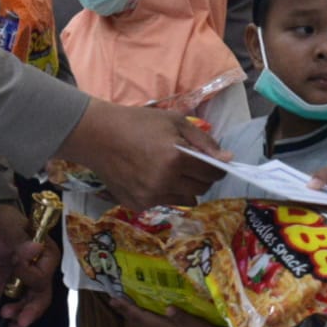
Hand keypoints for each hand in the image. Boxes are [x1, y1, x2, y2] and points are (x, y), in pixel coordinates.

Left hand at [0, 203, 59, 326]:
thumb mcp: (7, 226)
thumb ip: (20, 239)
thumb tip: (35, 248)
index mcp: (45, 254)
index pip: (44, 272)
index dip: (31, 274)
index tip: (15, 265)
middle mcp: (39, 272)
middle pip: (43, 294)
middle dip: (33, 308)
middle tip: (22, 320)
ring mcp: (25, 285)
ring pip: (32, 305)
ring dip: (24, 316)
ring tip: (13, 325)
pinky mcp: (10, 294)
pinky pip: (18, 310)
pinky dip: (16, 320)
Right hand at [59, 101, 226, 210]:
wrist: (97, 135)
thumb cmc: (138, 123)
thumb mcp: (175, 121)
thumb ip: (203, 141)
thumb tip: (228, 158)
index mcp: (175, 159)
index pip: (212, 173)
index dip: (217, 167)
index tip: (214, 163)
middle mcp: (164, 182)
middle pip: (201, 189)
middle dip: (202, 177)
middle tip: (190, 164)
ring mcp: (150, 196)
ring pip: (185, 200)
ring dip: (185, 187)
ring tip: (169, 170)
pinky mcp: (138, 205)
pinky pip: (164, 203)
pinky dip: (165, 192)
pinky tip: (151, 176)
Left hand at [108, 296, 242, 326]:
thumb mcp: (194, 324)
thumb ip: (181, 316)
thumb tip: (168, 308)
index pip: (138, 316)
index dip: (125, 307)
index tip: (112, 298)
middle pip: (137, 319)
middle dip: (125, 309)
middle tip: (114, 297)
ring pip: (143, 321)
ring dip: (134, 312)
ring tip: (126, 301)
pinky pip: (151, 323)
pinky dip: (144, 314)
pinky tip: (147, 309)